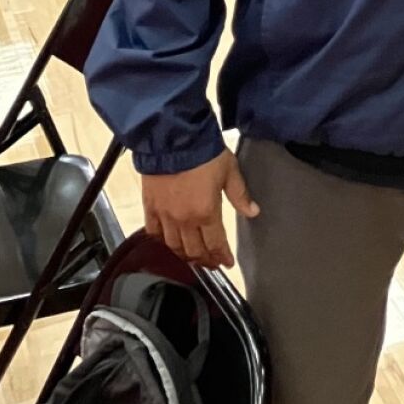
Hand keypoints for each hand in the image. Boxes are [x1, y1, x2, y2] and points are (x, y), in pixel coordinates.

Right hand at [141, 148, 259, 268]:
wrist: (175, 139)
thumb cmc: (204, 153)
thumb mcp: (230, 172)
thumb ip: (240, 195)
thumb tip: (253, 211)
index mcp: (206, 213)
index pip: (215, 244)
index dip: (221, 256)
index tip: (227, 263)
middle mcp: (184, 220)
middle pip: (194, 250)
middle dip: (205, 260)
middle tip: (211, 263)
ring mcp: (165, 215)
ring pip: (173, 246)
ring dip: (184, 255)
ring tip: (192, 257)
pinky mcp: (150, 207)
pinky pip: (153, 232)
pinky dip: (161, 241)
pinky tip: (167, 241)